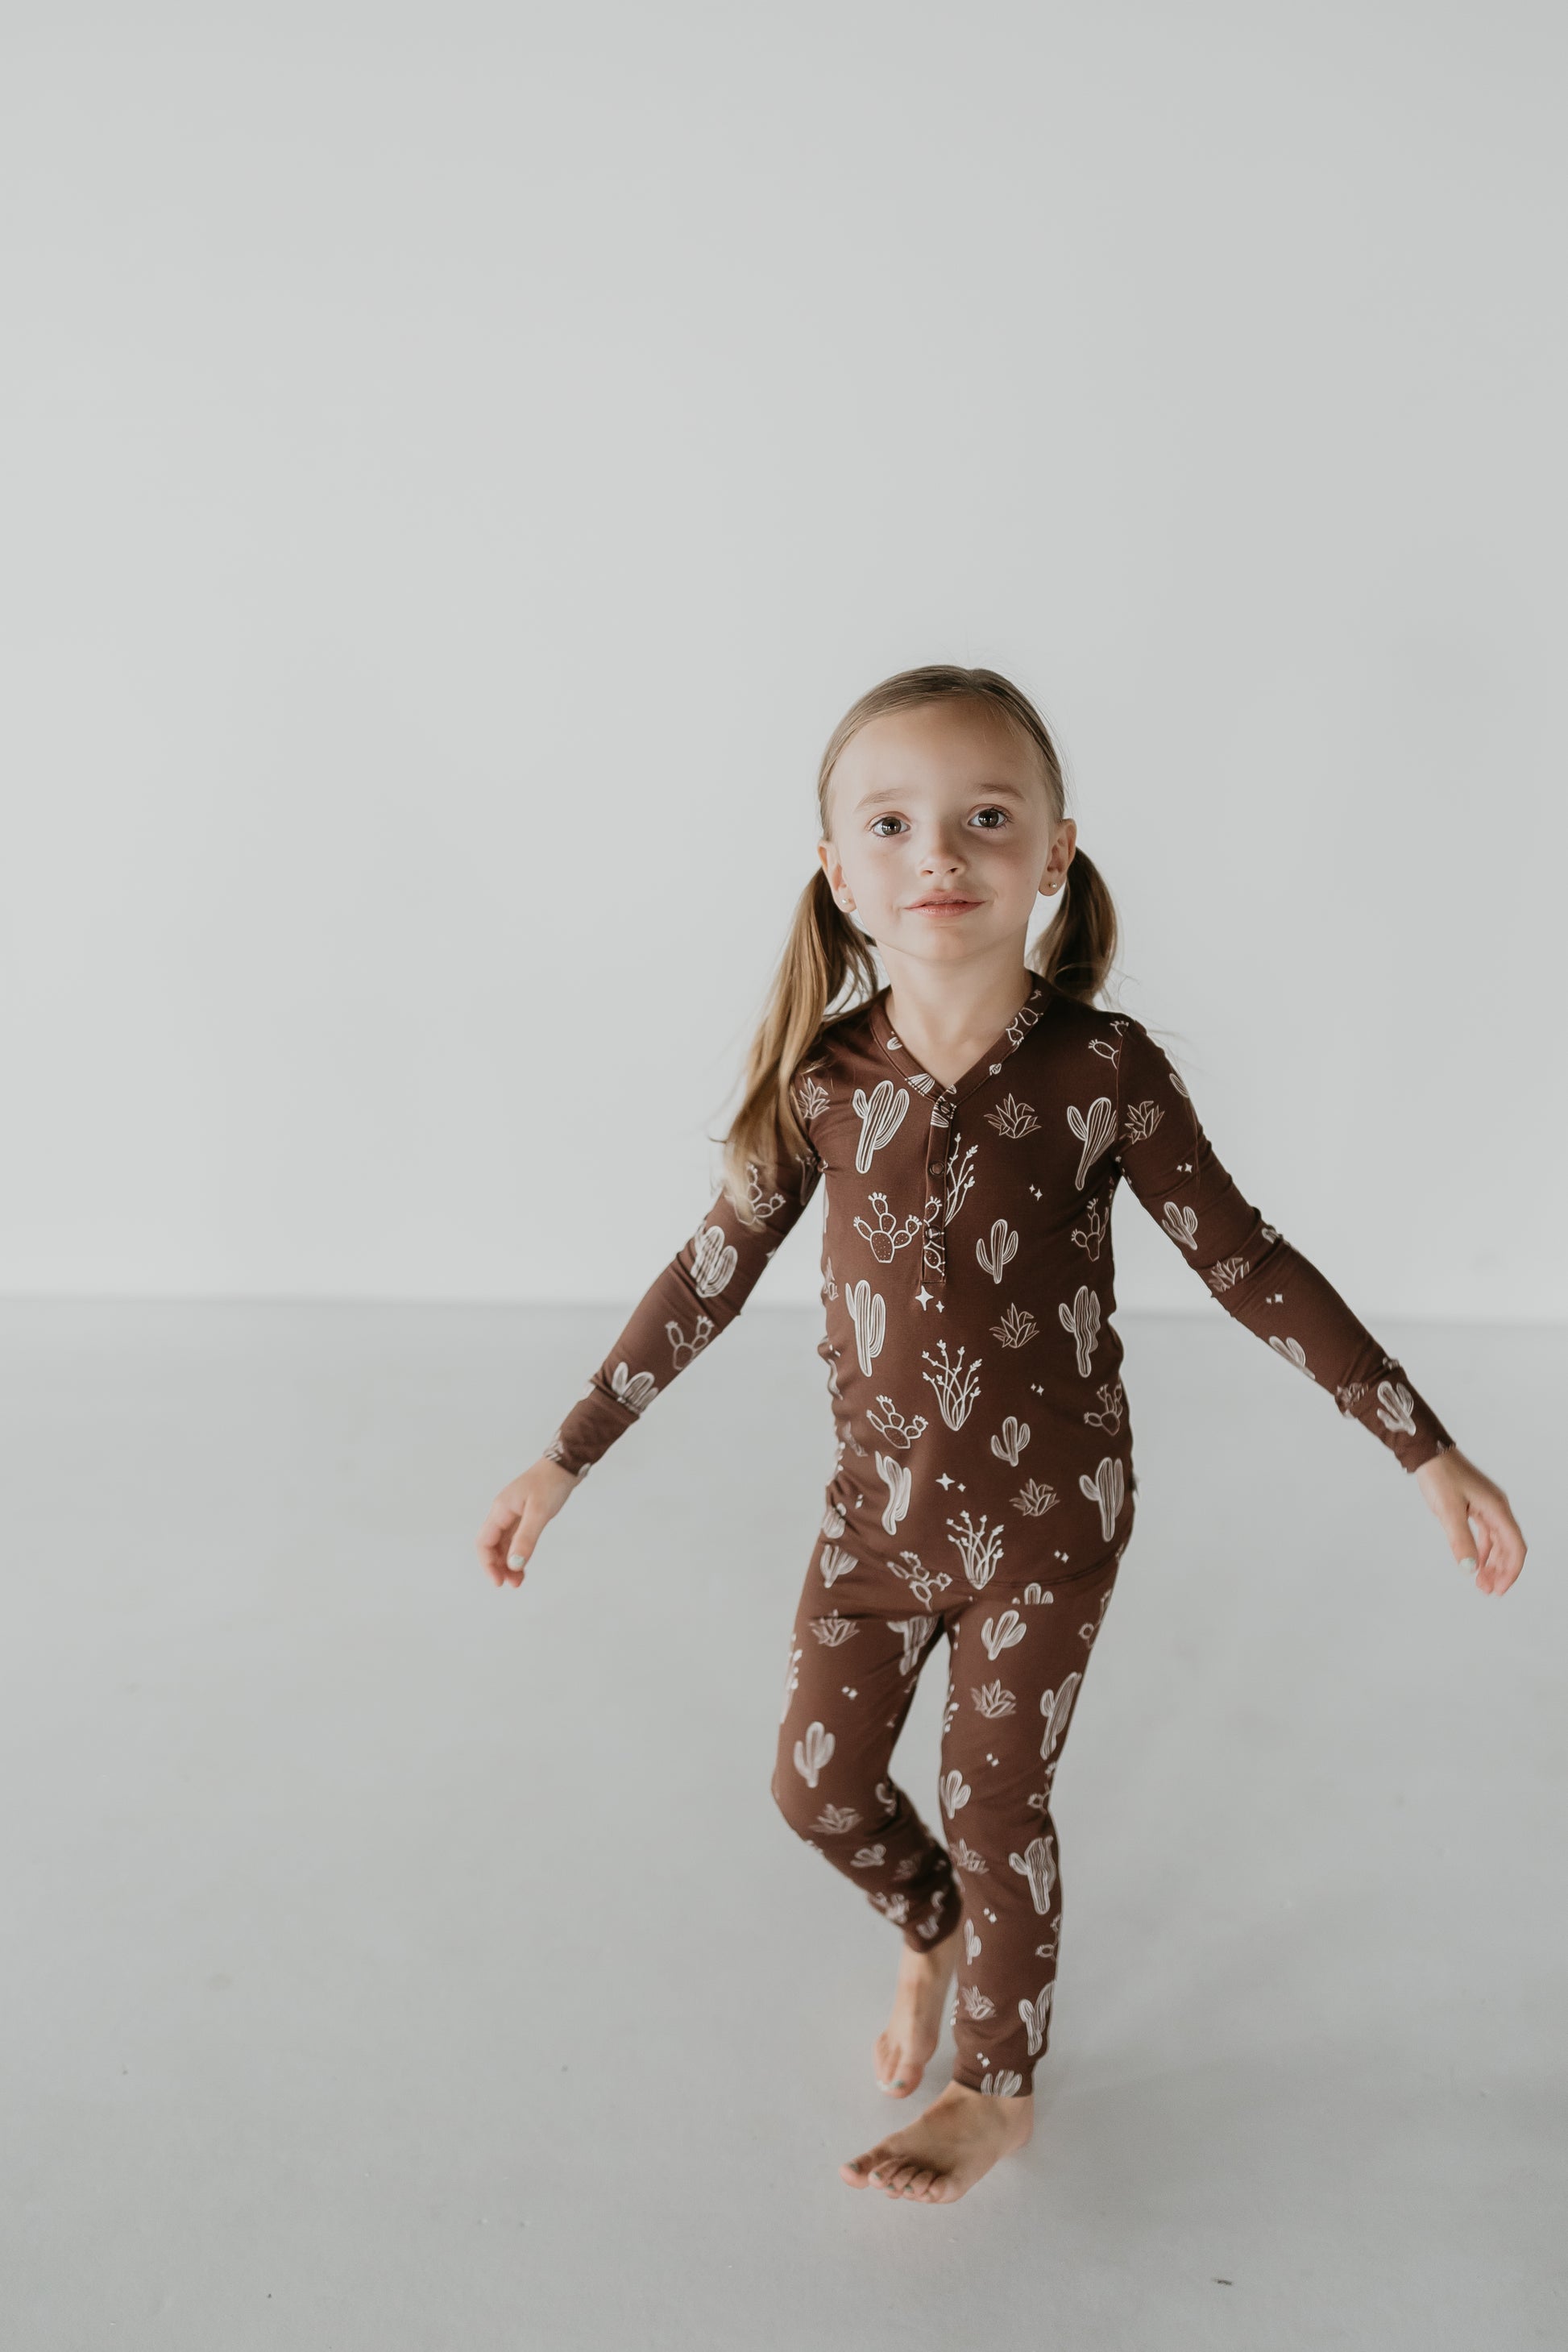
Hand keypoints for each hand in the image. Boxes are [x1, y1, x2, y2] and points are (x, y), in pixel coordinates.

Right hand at [476, 1457, 581, 1587]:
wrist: (565, 1465)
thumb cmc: (551, 1483)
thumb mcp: (539, 1512)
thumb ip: (526, 1538)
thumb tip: (514, 1564)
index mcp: (500, 1510)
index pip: (484, 1542)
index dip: (488, 1564)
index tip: (499, 1582)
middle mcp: (503, 1513)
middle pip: (492, 1546)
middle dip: (499, 1567)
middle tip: (513, 1584)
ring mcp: (513, 1514)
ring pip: (504, 1545)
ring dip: (509, 1563)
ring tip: (519, 1580)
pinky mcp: (525, 1516)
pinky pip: (515, 1540)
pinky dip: (518, 1554)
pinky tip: (524, 1565)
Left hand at [1412, 1446, 1525, 1594]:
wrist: (1429, 1452)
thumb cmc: (1439, 1476)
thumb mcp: (1448, 1510)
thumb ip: (1460, 1540)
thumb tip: (1469, 1569)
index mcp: (1497, 1508)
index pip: (1515, 1546)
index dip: (1510, 1571)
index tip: (1499, 1589)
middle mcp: (1497, 1508)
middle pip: (1508, 1546)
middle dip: (1501, 1571)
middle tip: (1488, 1590)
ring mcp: (1487, 1506)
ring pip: (1496, 1542)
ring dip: (1491, 1563)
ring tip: (1482, 1582)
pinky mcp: (1475, 1505)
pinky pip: (1485, 1533)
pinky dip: (1482, 1550)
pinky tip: (1474, 1563)